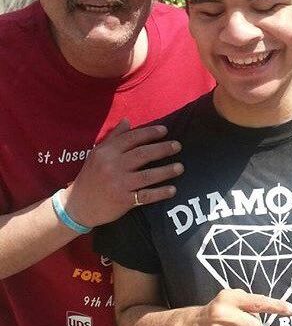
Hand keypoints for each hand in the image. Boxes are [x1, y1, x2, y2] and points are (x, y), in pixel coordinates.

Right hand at [63, 119, 183, 226]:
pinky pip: (146, 195)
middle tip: (178, 146)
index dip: (149, 133)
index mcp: (106, 152)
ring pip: (147, 175)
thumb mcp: (97, 154)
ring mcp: (118, 184)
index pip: (131, 138)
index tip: (165, 131)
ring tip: (180, 167)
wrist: (77, 205)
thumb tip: (128, 120)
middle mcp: (112, 166)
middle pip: (142, 155)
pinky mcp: (123, 200)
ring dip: (166, 171)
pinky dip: (160, 192)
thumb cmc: (90, 176)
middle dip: (162, 149)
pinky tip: (172, 189)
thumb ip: (114, 137)